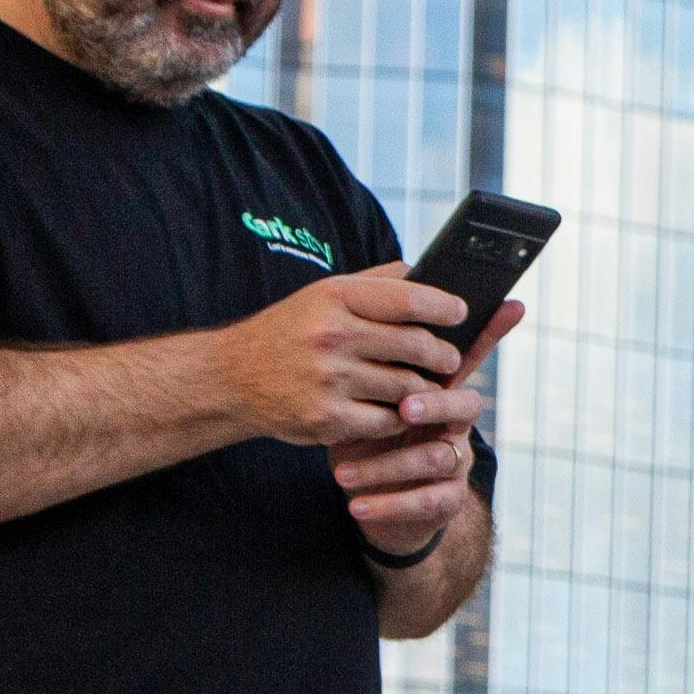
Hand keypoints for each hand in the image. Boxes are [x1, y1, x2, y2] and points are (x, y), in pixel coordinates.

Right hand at [220, 268, 469, 449]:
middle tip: (450, 359)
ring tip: (428, 385)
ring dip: (425, 389)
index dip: (443, 306)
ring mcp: (330, 379)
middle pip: (415, 345)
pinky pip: (388, 420)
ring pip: (407, 386)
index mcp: (334, 298)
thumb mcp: (323, 295)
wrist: (232, 378)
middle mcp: (332, 335)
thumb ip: (375, 283)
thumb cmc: (289, 332)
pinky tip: (400, 410)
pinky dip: (400, 416)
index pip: (407, 298)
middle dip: (443, 354)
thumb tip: (427, 272)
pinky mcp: (328, 419)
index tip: (462, 312)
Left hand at [331, 302, 520, 554]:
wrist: (372, 499)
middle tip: (403, 407)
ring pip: (437, 457)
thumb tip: (381, 291)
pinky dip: (388, 504)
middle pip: (466, 406)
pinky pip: (426, 502)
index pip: (469, 355)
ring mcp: (455, 463)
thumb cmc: (368, 436)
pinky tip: (355, 504)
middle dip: (437, 405)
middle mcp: (455, 424)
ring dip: (388, 464)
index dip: (494, 331)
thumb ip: (377, 360)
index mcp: (440, 391)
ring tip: (341, 470)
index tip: (512, 305)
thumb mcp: (367, 398)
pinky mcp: (446, 500)